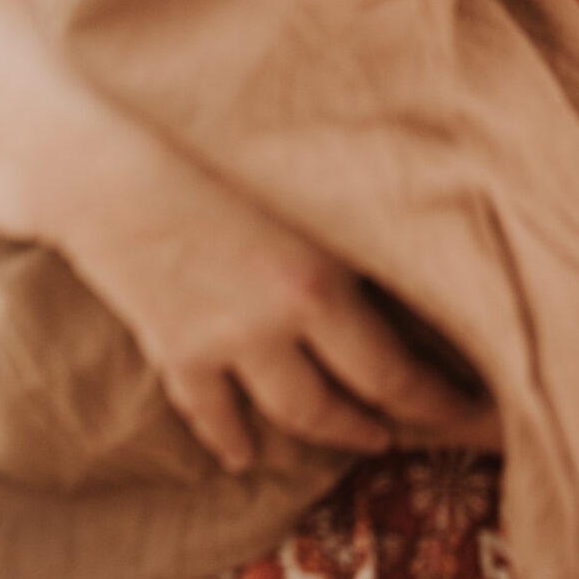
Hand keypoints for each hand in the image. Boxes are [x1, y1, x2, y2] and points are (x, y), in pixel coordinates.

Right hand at [53, 122, 501, 471]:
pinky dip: (228, 436)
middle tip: (416, 430)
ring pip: (285, 413)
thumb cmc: (218, 125)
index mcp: (324, 274)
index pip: (395, 367)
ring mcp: (221, 342)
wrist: (105, 149)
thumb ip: (369, 189)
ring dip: (324, 432)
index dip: (436, 402)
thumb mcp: (313, 152)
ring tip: (359, 438)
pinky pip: (206, 410)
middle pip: (342, 401)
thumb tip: (438, 198)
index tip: (473, 410)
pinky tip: (243, 453)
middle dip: (386, 425)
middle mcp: (277, 322)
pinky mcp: (171, 346)